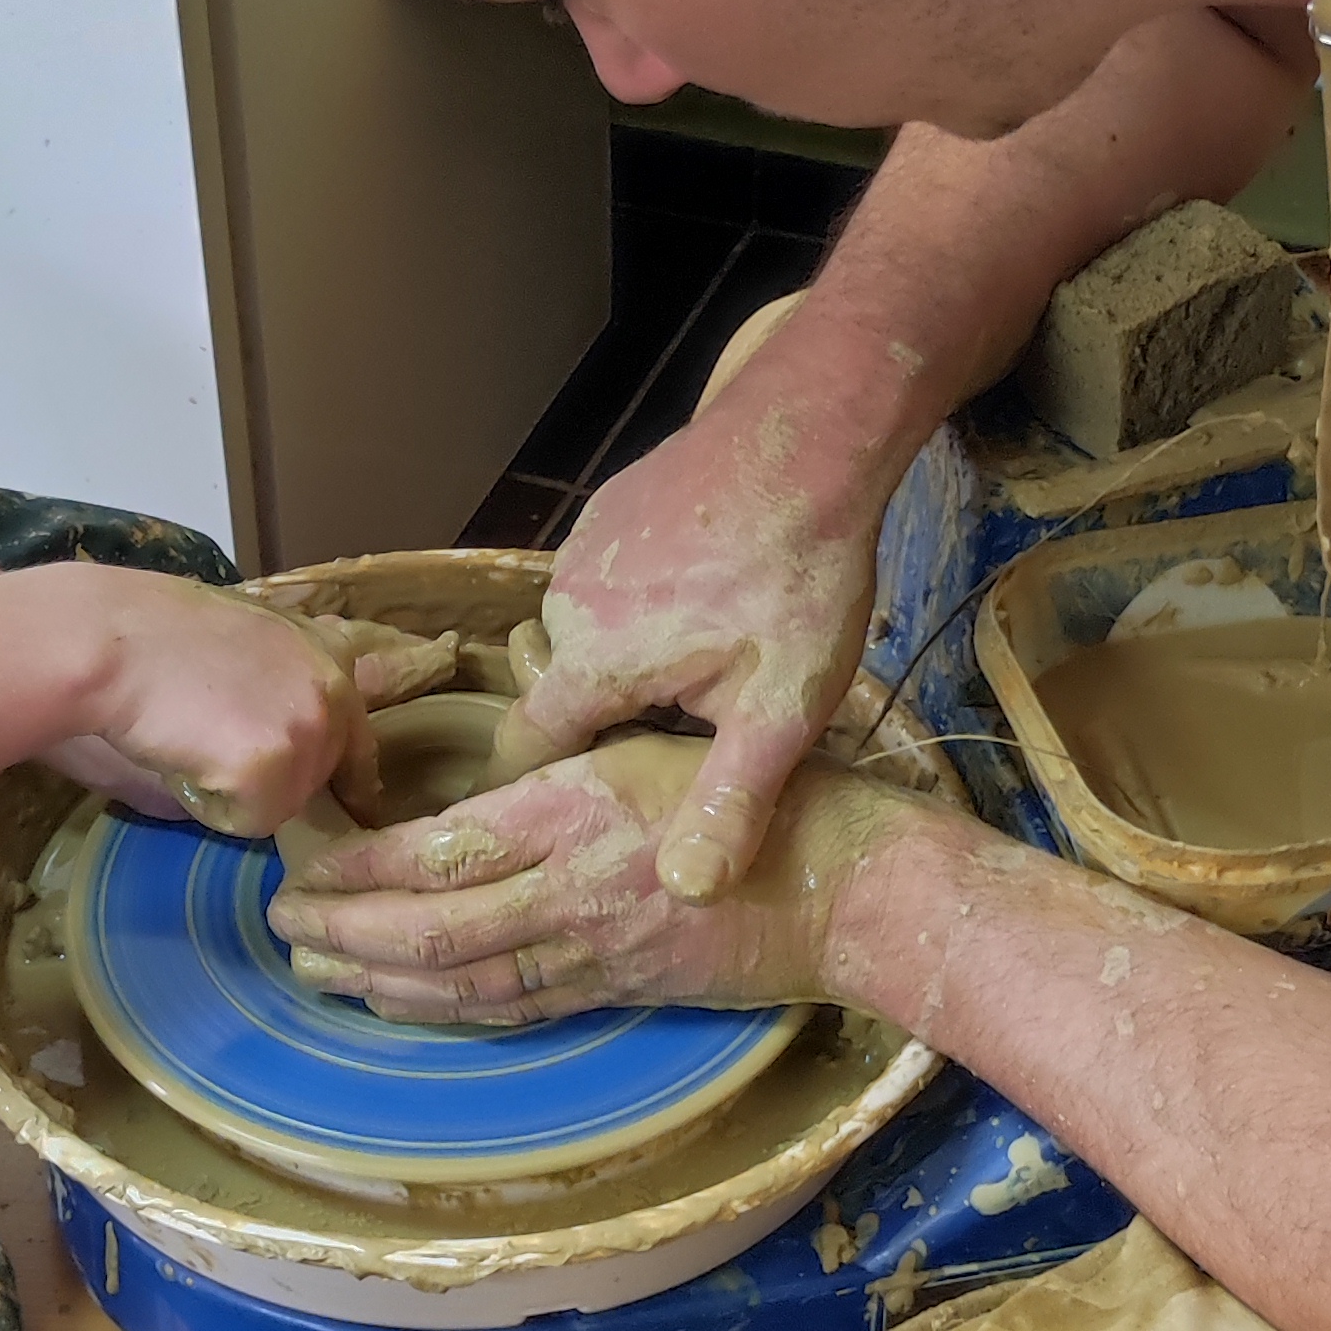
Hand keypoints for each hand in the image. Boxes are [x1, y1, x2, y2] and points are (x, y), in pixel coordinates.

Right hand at [36, 578, 379, 834]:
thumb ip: (281, 683)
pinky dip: (210, 807)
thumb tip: (288, 742)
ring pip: (282, 805)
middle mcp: (332, 691)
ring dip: (235, 794)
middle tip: (210, 746)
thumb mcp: (243, 638)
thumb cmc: (148, 636)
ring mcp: (307, 732)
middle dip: (270, 781)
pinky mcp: (273, 769)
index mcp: (327, 655)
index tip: (347, 805)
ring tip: (190, 742)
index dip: (342, 776)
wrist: (110, 640)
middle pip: (318, 780)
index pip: (356, 737)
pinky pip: (247, 822)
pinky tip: (182, 758)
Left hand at [274, 735, 915, 1024]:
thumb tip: (477, 782)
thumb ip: (562, 769)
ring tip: (315, 969)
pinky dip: (444, 1009)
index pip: (438, 850)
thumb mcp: (653, 748)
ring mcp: (597, 949)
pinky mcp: (620, 990)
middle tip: (283, 924)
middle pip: (432, 927)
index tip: (306, 862)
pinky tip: (400, 1002)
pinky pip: (513, 1006)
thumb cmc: (767, 795)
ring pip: (463, 979)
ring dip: (379, 981)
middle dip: (345, 932)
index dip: (360, 869)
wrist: (851, 887)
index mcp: (576, 810)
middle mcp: (575, 887)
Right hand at [508, 374, 893, 902]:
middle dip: (610, 725)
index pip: (523, 754)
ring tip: (708, 664)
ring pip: (586, 641)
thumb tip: (683, 895)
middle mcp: (563, 609)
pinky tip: (705, 601)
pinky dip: (640, 607)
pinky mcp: (604, 513)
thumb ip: (727, 802)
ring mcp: (579, 553)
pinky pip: (605, 586)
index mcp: (592, 667)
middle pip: (563, 698)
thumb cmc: (799, 578)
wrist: (808, 435)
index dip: (537, 794)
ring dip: (629, 663)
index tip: (564, 823)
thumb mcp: (780, 709)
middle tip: (685, 737)